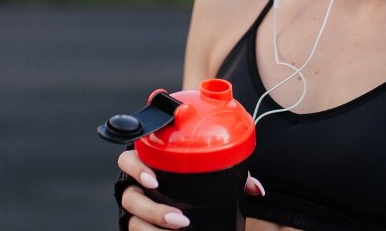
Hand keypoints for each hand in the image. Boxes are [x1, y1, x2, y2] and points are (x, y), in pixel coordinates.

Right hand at [116, 149, 265, 229]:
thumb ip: (229, 176)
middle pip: (130, 197)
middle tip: (179, 218)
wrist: (190, 218)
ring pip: (133, 221)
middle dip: (153, 209)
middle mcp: (138, 190)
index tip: (153, 179)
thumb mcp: (211, 177)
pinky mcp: (141, 226)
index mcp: (150, 167)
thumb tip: (256, 189)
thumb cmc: (193, 186)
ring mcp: (137, 212)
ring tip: (180, 228)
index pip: (129, 161)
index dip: (137, 168)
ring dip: (155, 226)